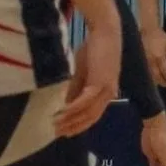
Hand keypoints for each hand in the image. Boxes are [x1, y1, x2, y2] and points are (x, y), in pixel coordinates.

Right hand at [55, 20, 119, 137]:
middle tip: (57, 134)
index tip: (64, 133)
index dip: (79, 126)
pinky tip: (62, 113)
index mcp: (107, 92)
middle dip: (73, 127)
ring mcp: (106, 89)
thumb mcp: (83, 72)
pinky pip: (85, 101)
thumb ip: (76, 89)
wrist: (105, 32)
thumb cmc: (94, 49)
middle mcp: (109, 94)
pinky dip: (73, 108)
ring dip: (71, 120)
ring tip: (56, 125)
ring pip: (88, 112)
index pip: (93, 115)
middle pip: (91, 118)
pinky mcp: (100, 82)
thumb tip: (67, 105)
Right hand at [143, 26, 165, 88]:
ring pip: (150, 74)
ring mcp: (145, 60)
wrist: (148, 30)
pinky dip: (150, 75)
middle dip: (161, 81)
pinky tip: (153, 78)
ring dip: (155, 80)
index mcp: (159, 56)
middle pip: (156, 75)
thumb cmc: (161, 37)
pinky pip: (145, 70)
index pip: (164, 70)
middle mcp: (151, 60)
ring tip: (161, 84)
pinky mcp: (141, 59)